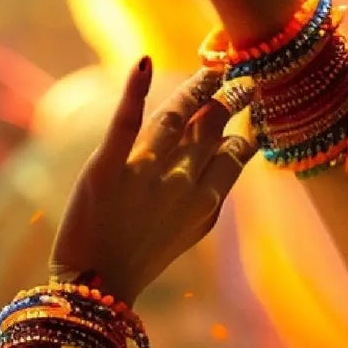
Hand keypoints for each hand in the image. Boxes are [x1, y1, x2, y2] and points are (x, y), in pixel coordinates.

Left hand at [50, 60, 256, 305]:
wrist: (98, 284)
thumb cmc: (142, 257)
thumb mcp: (189, 229)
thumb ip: (210, 192)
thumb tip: (229, 152)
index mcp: (205, 203)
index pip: (233, 154)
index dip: (243, 129)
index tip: (249, 110)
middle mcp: (181, 185)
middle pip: (209, 129)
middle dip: (228, 99)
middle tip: (242, 77)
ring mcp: (144, 175)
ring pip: (176, 118)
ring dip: (196, 87)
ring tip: (211, 67)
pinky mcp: (105, 169)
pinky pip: (125, 123)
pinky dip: (135, 91)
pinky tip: (144, 63)